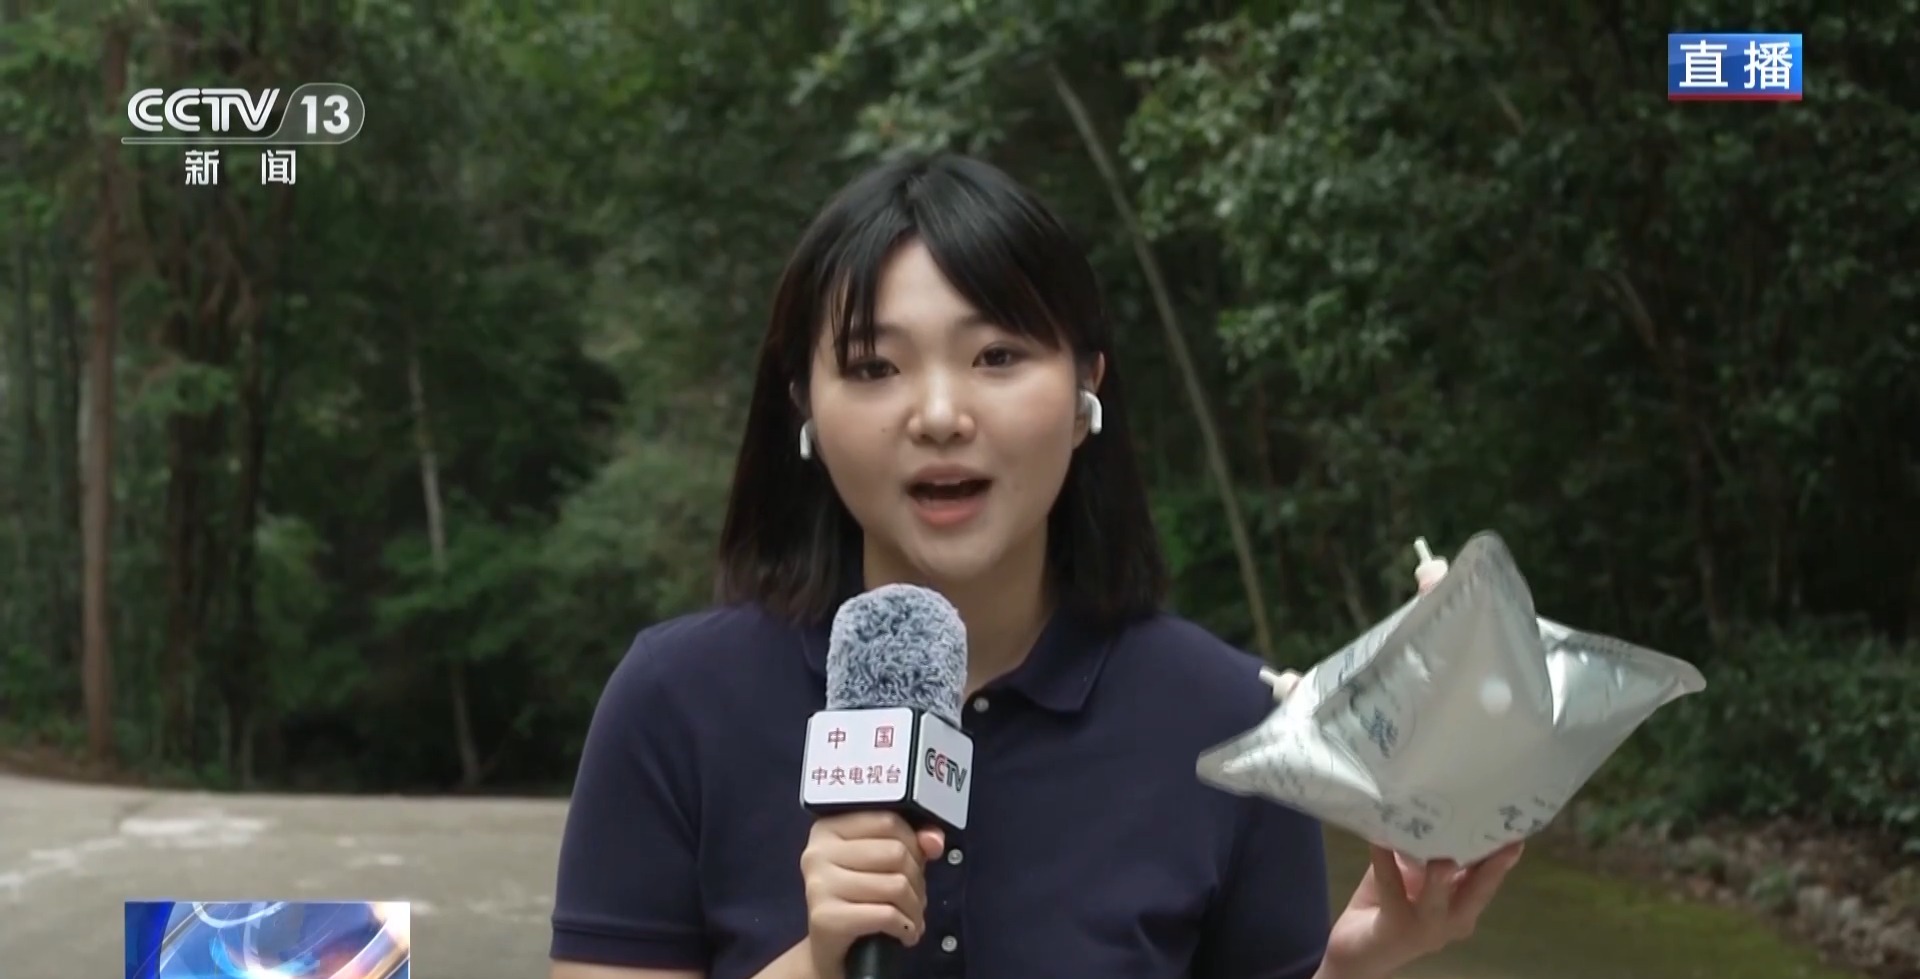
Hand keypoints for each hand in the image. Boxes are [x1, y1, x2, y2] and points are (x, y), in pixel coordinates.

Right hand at [799, 811, 944, 978]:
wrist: (832, 952)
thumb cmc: (859, 901)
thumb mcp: (886, 864)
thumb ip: (913, 844)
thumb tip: (933, 841)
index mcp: (829, 828)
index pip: (889, 821)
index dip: (914, 844)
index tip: (915, 864)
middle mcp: (818, 852)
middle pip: (896, 852)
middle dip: (917, 880)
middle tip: (913, 898)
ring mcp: (819, 884)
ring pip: (896, 885)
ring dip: (915, 908)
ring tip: (911, 918)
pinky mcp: (825, 917)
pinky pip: (886, 915)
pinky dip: (905, 927)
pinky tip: (904, 933)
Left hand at [1324, 842, 1524, 978]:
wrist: (1359, 949)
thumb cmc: (1392, 902)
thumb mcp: (1417, 874)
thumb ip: (1433, 850)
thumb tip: (1441, 807)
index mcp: (1464, 905)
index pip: (1488, 878)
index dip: (1503, 856)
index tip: (1517, 831)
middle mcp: (1454, 920)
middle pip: (1477, 893)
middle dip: (1491, 869)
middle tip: (1506, 844)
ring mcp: (1426, 928)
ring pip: (1437, 902)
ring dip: (1441, 880)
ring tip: (1444, 859)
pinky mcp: (1395, 928)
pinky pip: (1390, 891)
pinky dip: (1384, 864)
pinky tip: (1379, 841)